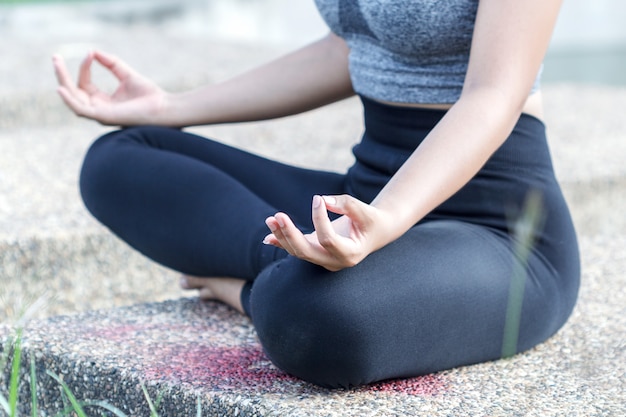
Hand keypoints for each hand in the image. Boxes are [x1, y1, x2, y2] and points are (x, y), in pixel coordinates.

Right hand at [52, 50, 165, 125]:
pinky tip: (61, 87)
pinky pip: (81, 110)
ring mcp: (100, 114)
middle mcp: (99, 109)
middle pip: (73, 92)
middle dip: (62, 75)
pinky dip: (70, 100)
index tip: (90, 53)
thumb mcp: (126, 74)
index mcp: (103, 101)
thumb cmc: (149, 95)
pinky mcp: (104, 117)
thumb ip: (111, 63)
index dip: (84, 67)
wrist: (163, 108)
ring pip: (73, 99)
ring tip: (56, 64)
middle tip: (54, 57)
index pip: (84, 83)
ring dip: (62, 81)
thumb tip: (93, 51)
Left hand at [264, 195, 389, 270]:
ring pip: (298, 252)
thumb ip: (346, 204)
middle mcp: (335, 261)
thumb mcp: (364, 210)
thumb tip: (322, 200)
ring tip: (270, 219)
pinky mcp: (316, 252)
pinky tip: (267, 237)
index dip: (319, 219)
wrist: (374, 232)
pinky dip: (282, 242)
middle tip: (277, 216)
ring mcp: (324, 260)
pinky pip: (297, 249)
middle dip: (290, 235)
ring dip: (282, 236)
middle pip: (306, 252)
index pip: (328, 239)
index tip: (317, 199)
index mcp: (350, 254)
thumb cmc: (370, 220)